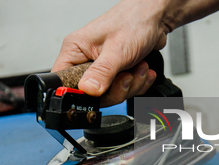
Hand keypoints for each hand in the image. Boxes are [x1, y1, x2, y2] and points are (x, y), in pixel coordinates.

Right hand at [52, 0, 170, 106]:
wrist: (154, 17)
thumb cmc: (134, 21)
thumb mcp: (116, 49)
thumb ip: (102, 72)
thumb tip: (88, 90)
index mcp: (76, 50)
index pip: (64, 81)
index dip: (78, 93)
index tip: (97, 92)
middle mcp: (86, 60)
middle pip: (91, 94)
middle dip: (115, 89)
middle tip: (126, 75)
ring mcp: (102, 68)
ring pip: (110, 94)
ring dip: (130, 85)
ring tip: (138, 67)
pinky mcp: (116, 73)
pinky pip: (123, 91)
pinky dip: (137, 84)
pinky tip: (142, 70)